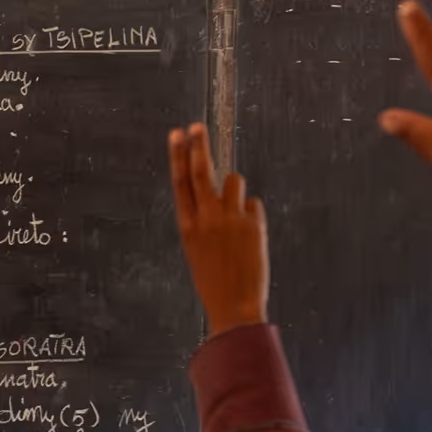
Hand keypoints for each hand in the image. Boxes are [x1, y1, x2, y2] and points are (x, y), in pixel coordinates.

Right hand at [168, 123, 266, 334]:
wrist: (234, 306)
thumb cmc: (214, 280)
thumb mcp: (197, 250)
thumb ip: (203, 219)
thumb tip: (217, 190)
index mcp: (187, 226)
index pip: (180, 182)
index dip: (178, 155)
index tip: (177, 134)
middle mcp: (206, 218)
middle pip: (202, 171)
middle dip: (198, 145)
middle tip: (197, 126)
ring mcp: (231, 219)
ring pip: (234, 181)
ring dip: (235, 190)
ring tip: (235, 214)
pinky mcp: (254, 224)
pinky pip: (253, 204)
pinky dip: (252, 214)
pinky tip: (249, 237)